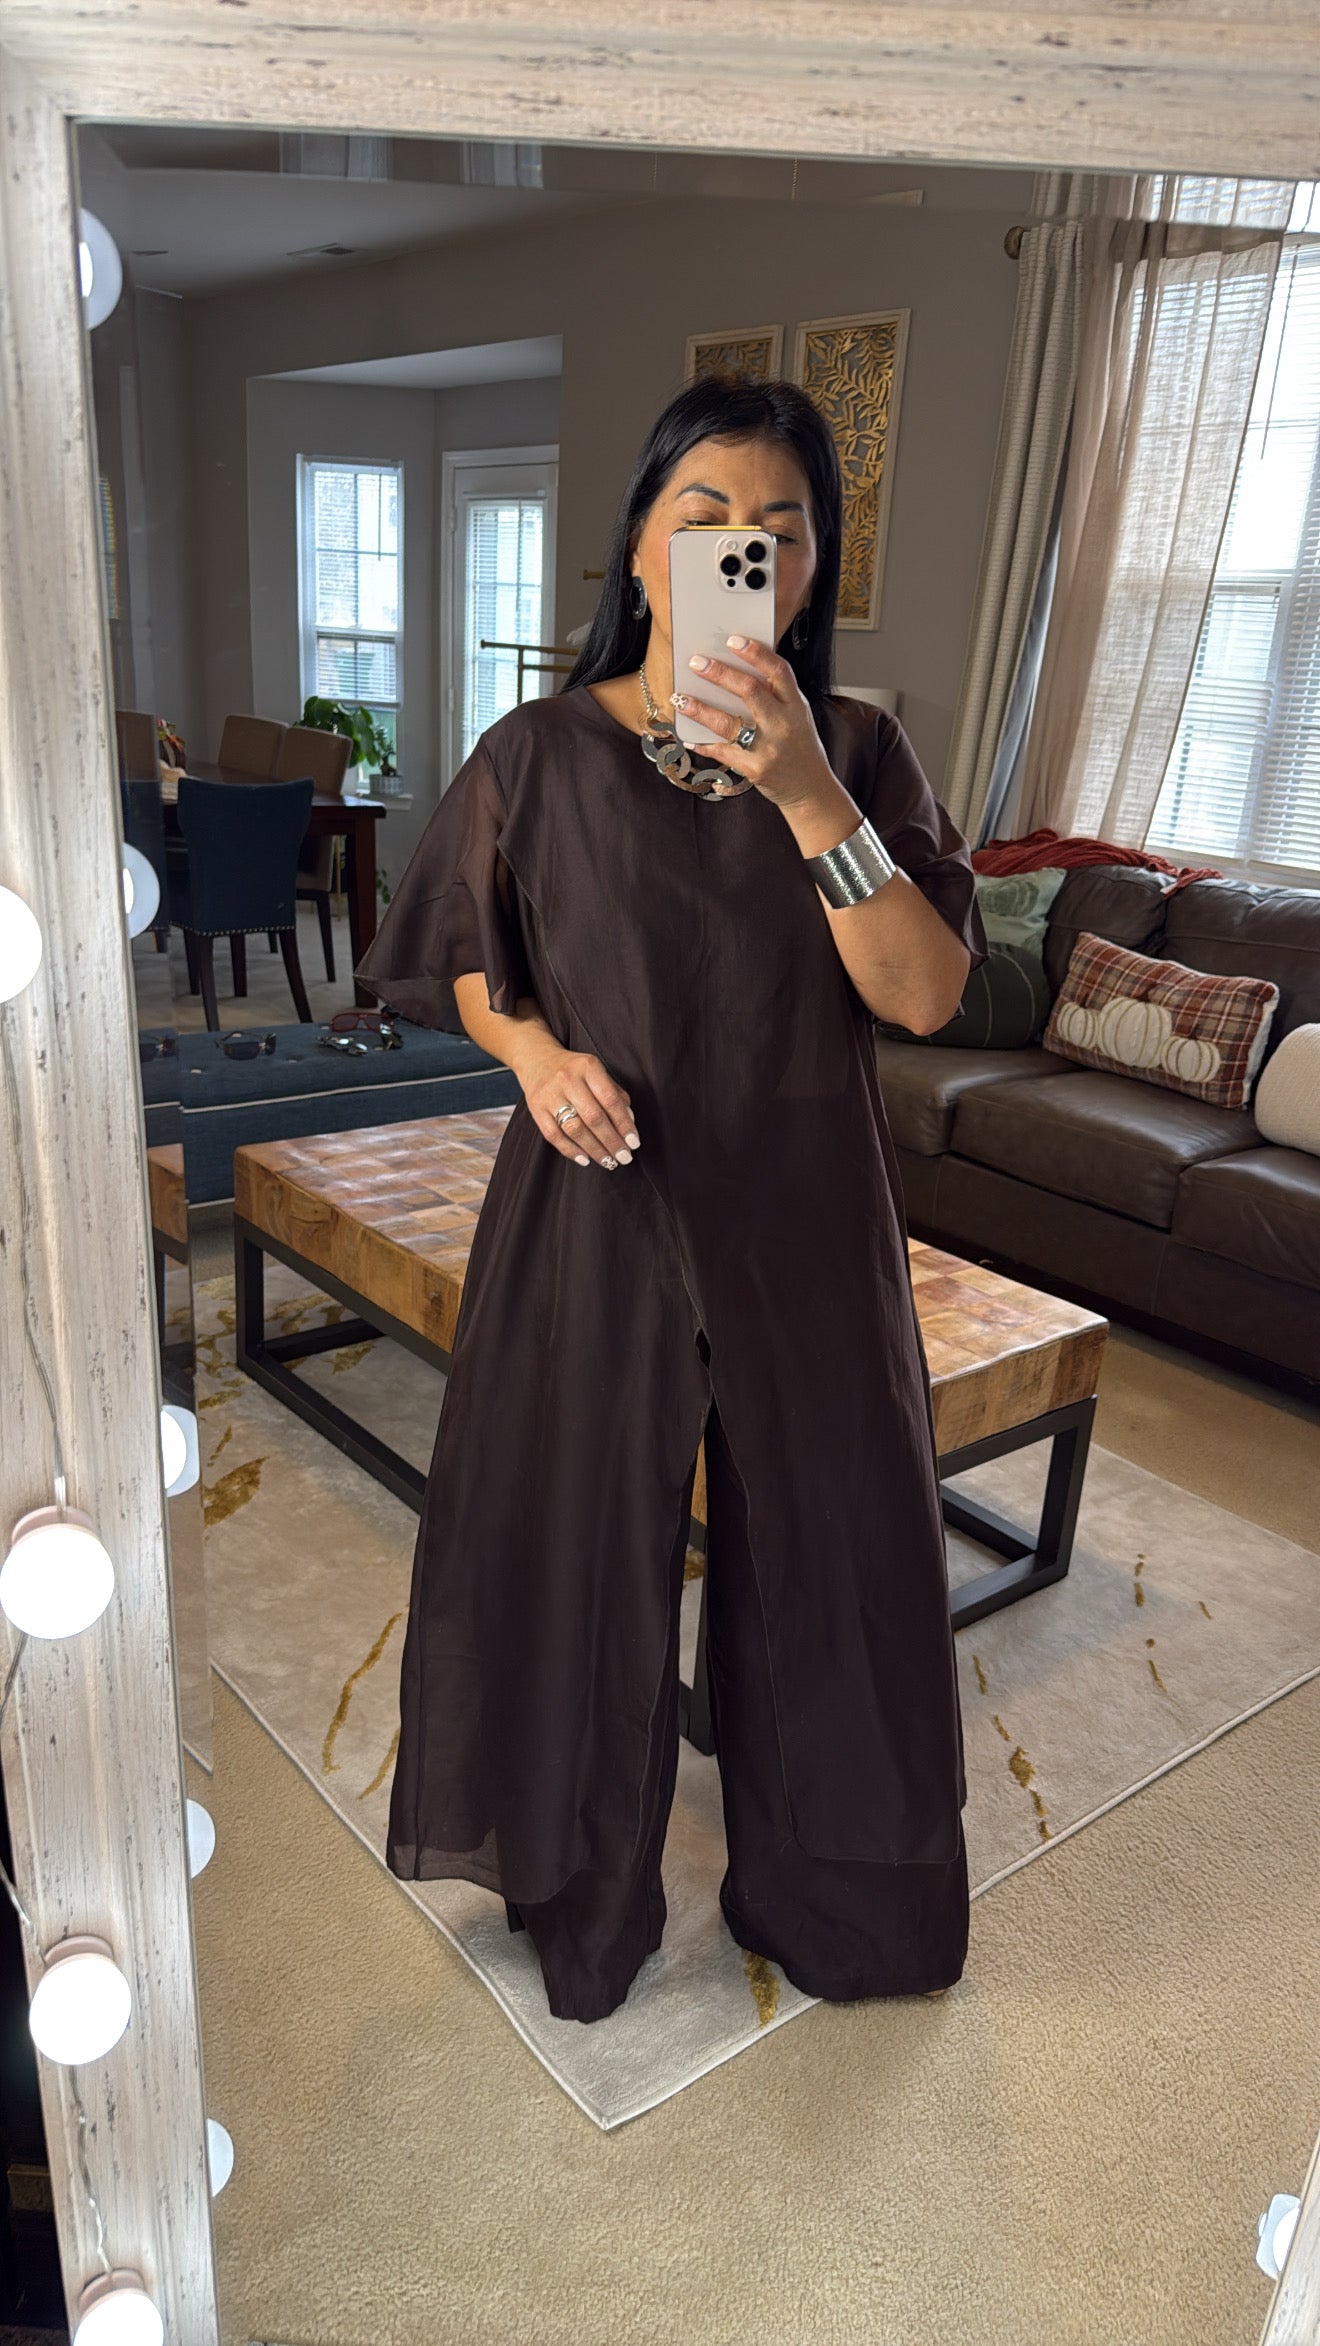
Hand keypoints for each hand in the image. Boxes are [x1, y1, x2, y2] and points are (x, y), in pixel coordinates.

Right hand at [517, 1037, 640, 1171]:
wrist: (536, 1059)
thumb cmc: (575, 1070)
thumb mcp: (596, 1072)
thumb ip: (614, 1093)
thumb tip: (629, 1122)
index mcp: (588, 1067)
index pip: (610, 1100)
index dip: (624, 1124)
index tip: (634, 1142)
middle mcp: (568, 1079)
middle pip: (593, 1118)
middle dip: (612, 1141)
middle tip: (624, 1157)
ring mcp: (550, 1094)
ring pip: (575, 1129)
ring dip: (594, 1150)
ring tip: (608, 1161)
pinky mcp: (536, 1108)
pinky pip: (554, 1135)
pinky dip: (571, 1150)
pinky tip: (585, 1159)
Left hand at [671, 634, 838, 811]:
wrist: (811, 790)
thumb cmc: (800, 749)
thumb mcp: (798, 717)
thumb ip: (776, 697)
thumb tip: (734, 672)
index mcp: (797, 706)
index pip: (778, 671)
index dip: (756, 652)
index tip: (733, 639)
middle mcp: (784, 724)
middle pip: (750, 690)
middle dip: (719, 673)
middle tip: (696, 662)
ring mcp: (769, 748)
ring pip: (728, 723)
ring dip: (700, 708)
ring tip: (680, 698)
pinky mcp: (755, 769)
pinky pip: (722, 752)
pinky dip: (703, 743)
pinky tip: (688, 737)